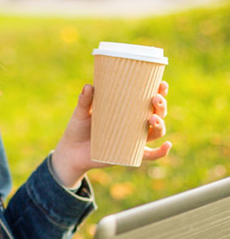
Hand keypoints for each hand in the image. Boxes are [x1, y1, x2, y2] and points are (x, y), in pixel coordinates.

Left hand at [51, 82, 171, 187]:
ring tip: (153, 119)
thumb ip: (84, 101)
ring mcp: (134, 139)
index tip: (161, 84)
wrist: (71, 152)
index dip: (159, 91)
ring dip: (160, 125)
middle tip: (155, 99)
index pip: (147, 98)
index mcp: (126, 109)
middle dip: (161, 105)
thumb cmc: (78, 128)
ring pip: (156, 132)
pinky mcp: (130, 154)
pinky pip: (150, 155)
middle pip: (157, 113)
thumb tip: (89, 86)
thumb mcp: (81, 113)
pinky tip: (167, 146)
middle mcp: (134, 123)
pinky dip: (161, 152)